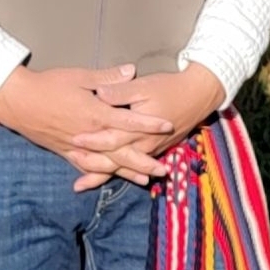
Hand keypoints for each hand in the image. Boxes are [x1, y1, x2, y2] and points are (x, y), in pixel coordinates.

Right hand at [0, 63, 173, 184]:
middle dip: (144, 161)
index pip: (129, 120)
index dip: (149, 124)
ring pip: (107, 164)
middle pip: (122, 151)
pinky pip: (86, 167)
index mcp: (95, 114)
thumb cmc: (48, 85)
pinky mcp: (65, 152)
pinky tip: (110, 180)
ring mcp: (77, 147)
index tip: (167, 126)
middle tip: (164, 170)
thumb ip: (107, 78)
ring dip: (127, 173)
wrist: (17, 101)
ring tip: (146, 180)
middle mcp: (89, 135)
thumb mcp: (80, 76)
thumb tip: (131, 70)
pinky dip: (100, 175)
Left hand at [69, 62, 224, 190]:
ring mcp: (151, 149)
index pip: (111, 138)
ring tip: (82, 184)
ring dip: (103, 176)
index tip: (72, 141)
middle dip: (93, 168)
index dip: (91, 141)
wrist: (197, 95)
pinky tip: (105, 177)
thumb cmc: (169, 87)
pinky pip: (134, 166)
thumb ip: (120, 90)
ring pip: (124, 168)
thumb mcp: (143, 86)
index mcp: (137, 127)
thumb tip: (99, 93)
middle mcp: (144, 143)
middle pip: (115, 161)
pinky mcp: (155, 150)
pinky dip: (118, 174)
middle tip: (72, 176)